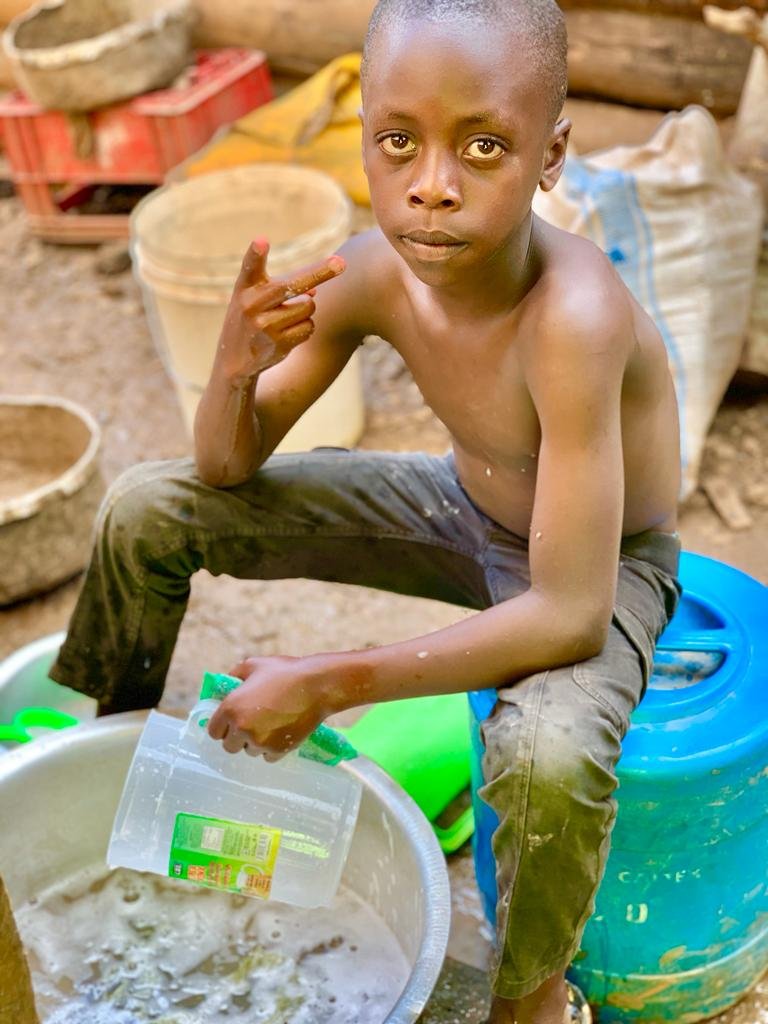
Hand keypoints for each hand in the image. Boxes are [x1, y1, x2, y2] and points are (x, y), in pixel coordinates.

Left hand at [206, 655, 330, 759]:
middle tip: (251, 724)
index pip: (213, 732)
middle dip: (237, 737)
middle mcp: (241, 728)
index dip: (222, 726)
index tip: (231, 722)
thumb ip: (235, 674)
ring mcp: (260, 742)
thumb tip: (229, 683)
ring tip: (269, 725)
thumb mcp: (254, 665)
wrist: (316, 685)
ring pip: (249, 751)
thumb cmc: (284, 672)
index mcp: (231, 708)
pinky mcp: (278, 750)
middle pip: (229, 746)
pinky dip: (271, 748)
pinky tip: (279, 732)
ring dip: (255, 742)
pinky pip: (267, 756)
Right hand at [217, 239, 345, 386]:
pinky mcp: (278, 345)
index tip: (262, 241)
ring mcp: (265, 326)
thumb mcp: (253, 296)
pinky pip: (309, 327)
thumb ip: (280, 287)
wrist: (233, 359)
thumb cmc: (248, 316)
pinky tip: (289, 332)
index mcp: (245, 287)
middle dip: (321, 273)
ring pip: (308, 306)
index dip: (255, 254)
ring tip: (288, 316)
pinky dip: (306, 327)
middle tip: (341, 263)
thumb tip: (315, 292)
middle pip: (292, 285)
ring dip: (307, 308)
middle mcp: (252, 305)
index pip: (250, 267)